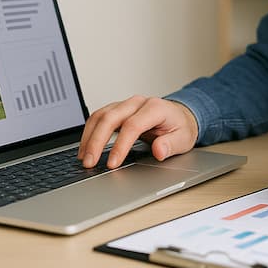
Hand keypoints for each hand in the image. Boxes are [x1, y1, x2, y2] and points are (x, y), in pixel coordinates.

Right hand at [78, 95, 198, 168]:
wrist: (179, 116)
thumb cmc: (180, 127)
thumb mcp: (183, 139)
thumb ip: (171, 145)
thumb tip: (159, 151)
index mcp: (155, 108)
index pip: (132, 125)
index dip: (121, 145)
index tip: (112, 164)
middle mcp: (138, 103)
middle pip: (111, 117)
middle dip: (97, 141)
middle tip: (90, 162)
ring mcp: (126, 104)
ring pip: (101, 115)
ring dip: (89, 137)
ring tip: (83, 158)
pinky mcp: (117, 110)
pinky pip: (99, 117)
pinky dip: (89, 132)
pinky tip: (85, 148)